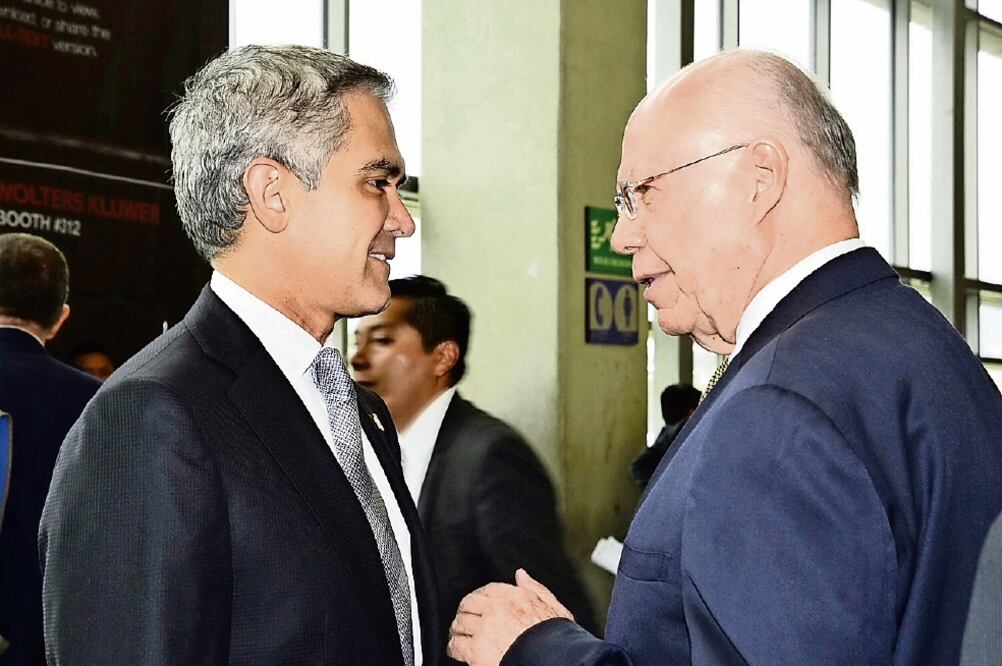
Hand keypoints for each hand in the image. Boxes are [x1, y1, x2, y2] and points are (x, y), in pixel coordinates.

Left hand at [448, 569, 573, 665]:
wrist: (552, 658)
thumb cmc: (557, 638)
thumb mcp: (553, 607)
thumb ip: (535, 589)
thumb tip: (521, 574)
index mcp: (515, 596)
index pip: (488, 589)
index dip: (480, 597)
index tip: (478, 604)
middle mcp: (497, 609)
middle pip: (469, 603)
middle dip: (465, 611)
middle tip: (463, 619)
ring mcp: (485, 629)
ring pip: (460, 623)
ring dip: (458, 629)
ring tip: (458, 635)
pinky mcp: (476, 650)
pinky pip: (456, 644)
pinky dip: (454, 648)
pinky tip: (456, 652)